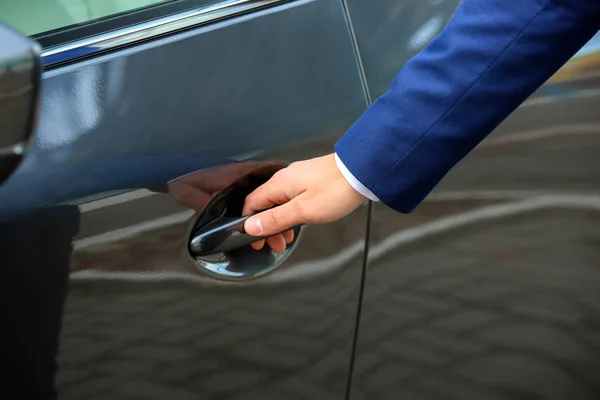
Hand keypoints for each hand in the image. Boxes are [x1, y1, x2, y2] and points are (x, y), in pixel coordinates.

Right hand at [242, 153, 365, 252]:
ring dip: (280, 223)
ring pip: (279, 203)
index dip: (249, 224)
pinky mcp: (309, 180)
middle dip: (267, 228)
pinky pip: (291, 198)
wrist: (362, 171)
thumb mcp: (303, 211)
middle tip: (275, 245)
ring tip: (288, 239)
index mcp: (278, 184)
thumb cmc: (336, 189)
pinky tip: (299, 223)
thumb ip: (275, 219)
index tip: (255, 241)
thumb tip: (250, 226)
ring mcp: (298, 178)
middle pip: (265, 205)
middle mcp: (285, 178)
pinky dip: (291, 213)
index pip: (251, 204)